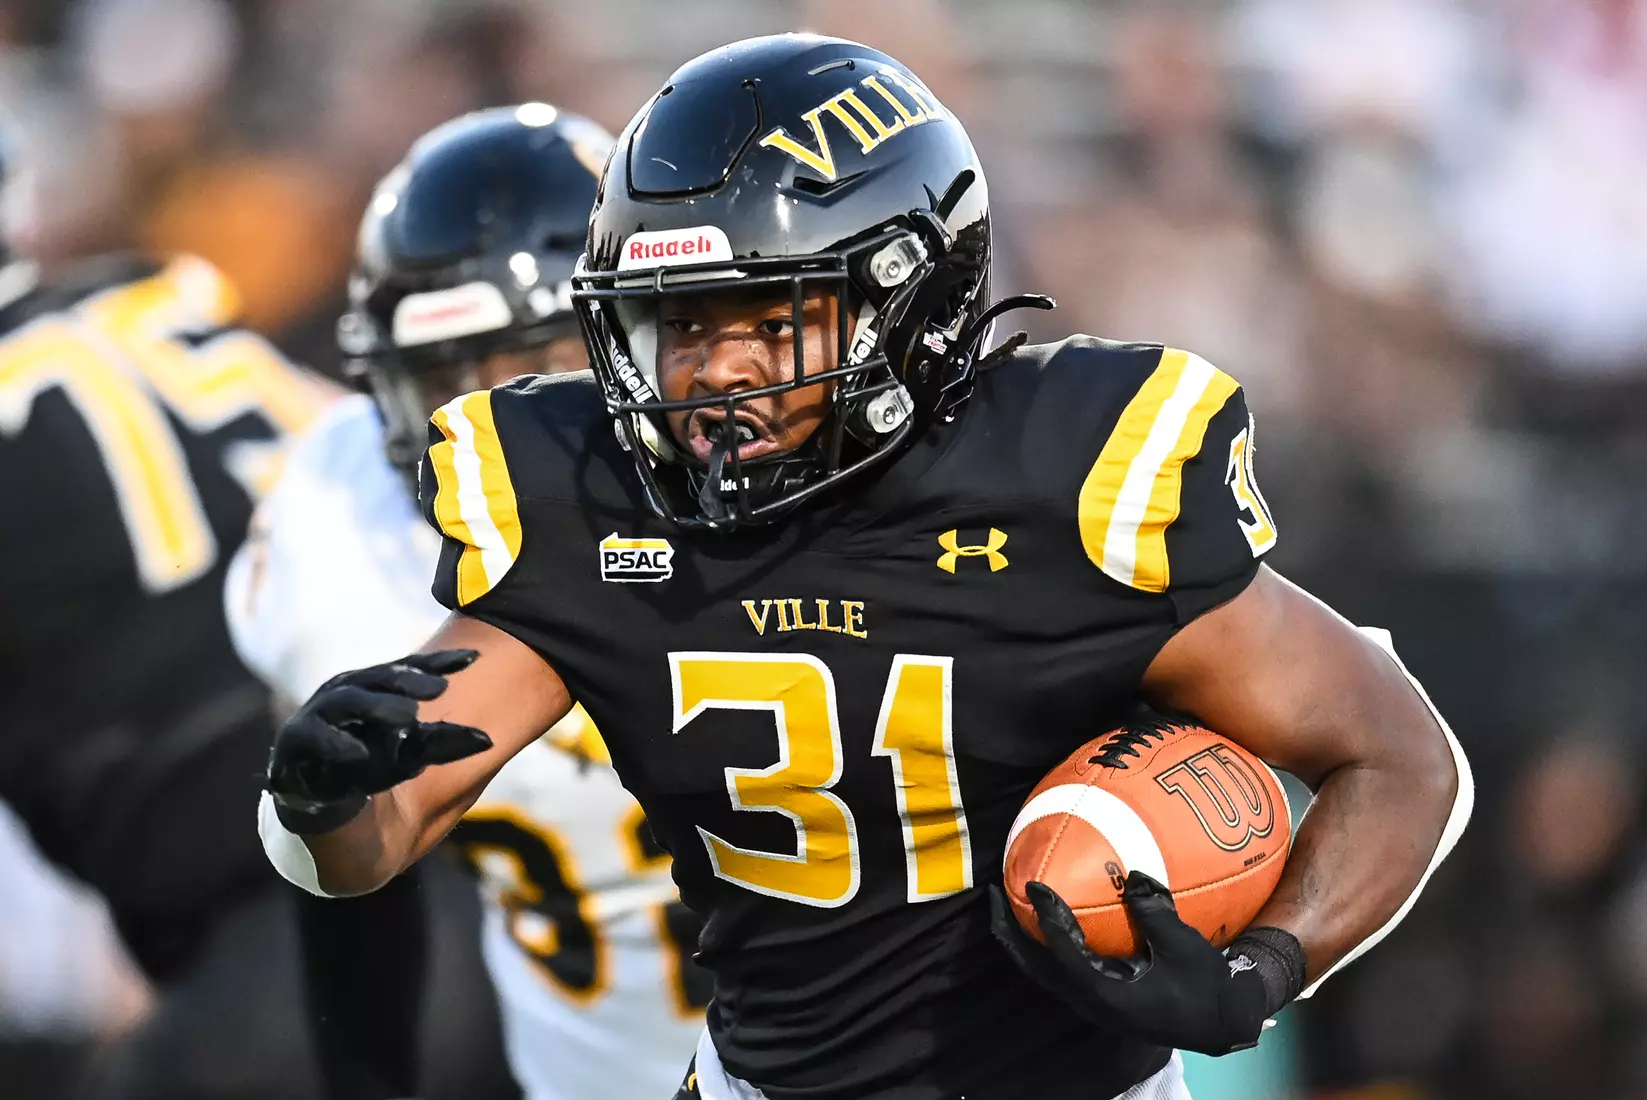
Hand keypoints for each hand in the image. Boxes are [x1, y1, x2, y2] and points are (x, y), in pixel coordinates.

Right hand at [266, 650, 491, 831]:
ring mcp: (317, 714)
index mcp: (373, 687)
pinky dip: (335, 744)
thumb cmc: (368, 766)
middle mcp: (345, 692)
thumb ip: (443, 744)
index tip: (475, 659)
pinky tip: (359, 753)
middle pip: (379, 677)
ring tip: (409, 716)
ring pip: (347, 700)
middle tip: (440, 689)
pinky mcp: (294, 743)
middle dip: (409, 680)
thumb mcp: (411, 753)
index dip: (440, 663)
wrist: (319, 801)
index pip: (410, 669)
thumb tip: (488, 740)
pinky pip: (314, 738)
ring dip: (377, 706)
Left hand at [989, 873, 1300, 1054]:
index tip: (1034, 885)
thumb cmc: (1203, 987)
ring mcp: (1090, 1002)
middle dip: (1009, 932)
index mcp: (1105, 993)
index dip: (1046, 918)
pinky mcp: (1097, 997)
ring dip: (1022, 938)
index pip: (1063, 953)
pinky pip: (1058, 968)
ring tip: (1009, 903)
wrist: (1218, 1021)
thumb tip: (1132, 875)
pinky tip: (1049, 917)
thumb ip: (1155, 912)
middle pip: (1033, 967)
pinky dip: (1045, 943)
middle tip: (995, 894)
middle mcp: (1089, 1001)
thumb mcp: (1182, 946)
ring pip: (1041, 970)